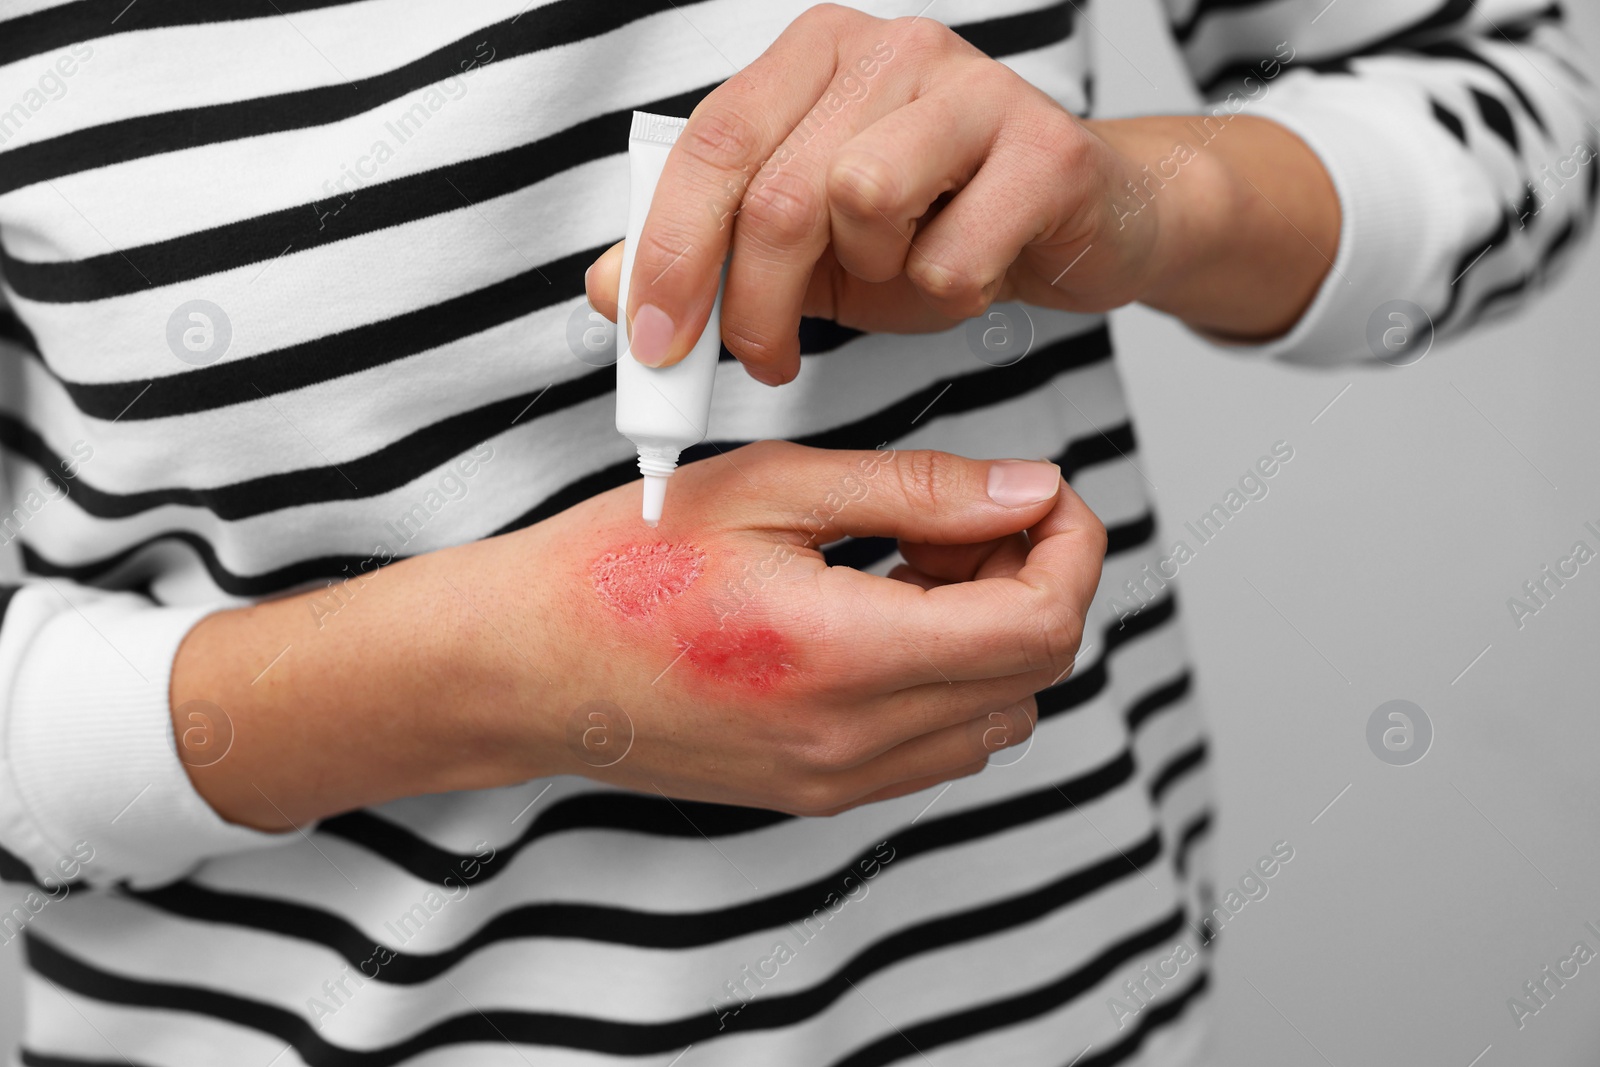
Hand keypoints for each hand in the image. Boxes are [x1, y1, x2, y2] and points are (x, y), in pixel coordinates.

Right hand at [175, 444, 1104, 825]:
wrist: (525, 665)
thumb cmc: (616, 571)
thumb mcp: (771, 489)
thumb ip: (914, 491)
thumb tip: (1023, 491)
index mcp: (842, 654)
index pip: (1040, 624)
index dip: (1070, 549)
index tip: (1045, 499)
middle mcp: (851, 738)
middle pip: (1034, 672)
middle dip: (1035, 580)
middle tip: (969, 516)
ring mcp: (837, 779)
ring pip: (998, 716)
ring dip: (993, 633)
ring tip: (918, 563)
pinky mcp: (820, 791)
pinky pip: (938, 746)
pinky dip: (949, 678)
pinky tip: (886, 615)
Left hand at [584, 5, 1337, 378]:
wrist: (1084, 218)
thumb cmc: (941, 224)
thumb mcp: (807, 247)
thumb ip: (711, 257)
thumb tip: (608, 287)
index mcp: (814, 58)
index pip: (710, 145)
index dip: (670, 253)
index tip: (651, 342)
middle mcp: (887, 51)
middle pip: (778, 192)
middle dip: (756, 306)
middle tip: (767, 358)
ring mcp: (972, 87)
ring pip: (861, 204)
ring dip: (871, 279)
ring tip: (899, 276)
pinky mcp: (1046, 145)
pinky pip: (952, 256)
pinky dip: (946, 295)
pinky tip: (969, 271)